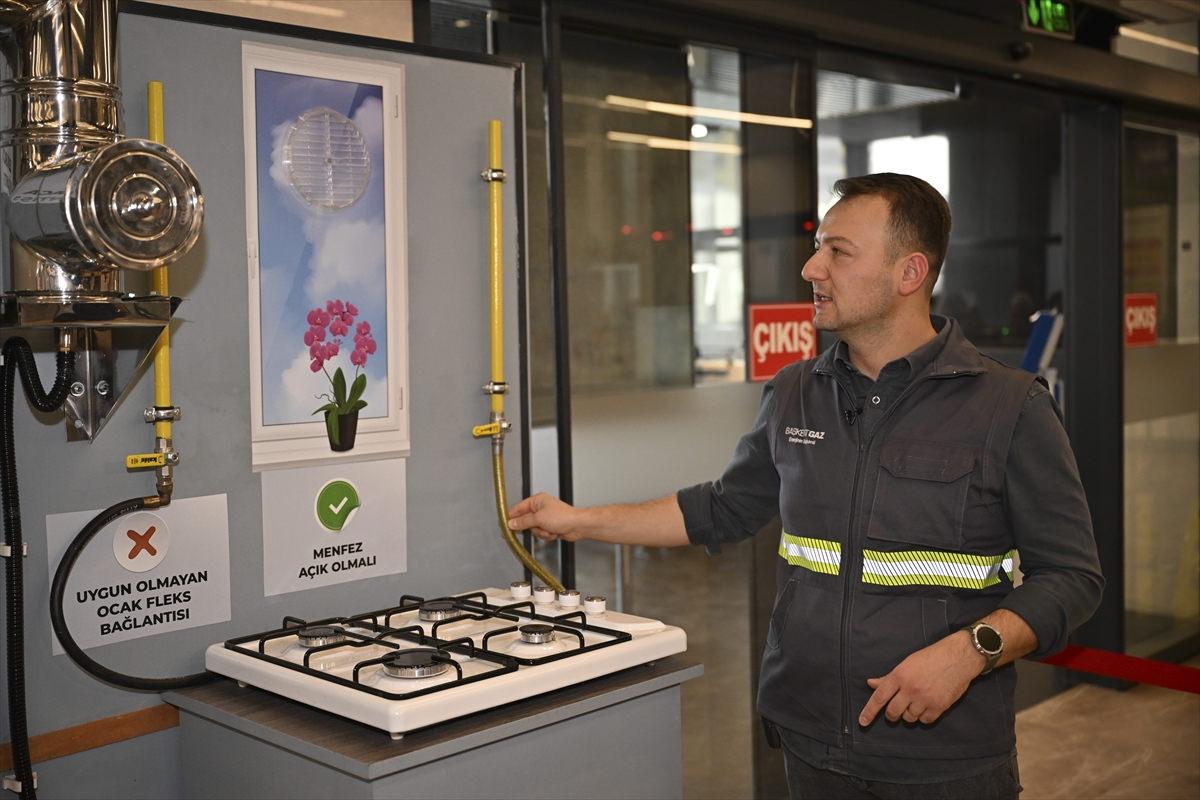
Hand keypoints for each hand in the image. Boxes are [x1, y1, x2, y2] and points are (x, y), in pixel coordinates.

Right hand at [507, 493, 581, 541]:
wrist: (577, 526)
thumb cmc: (563, 517)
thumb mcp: (538, 519)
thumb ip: (523, 522)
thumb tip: (512, 523)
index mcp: (537, 500)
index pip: (518, 508)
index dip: (511, 517)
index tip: (504, 524)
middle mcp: (540, 508)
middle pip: (525, 520)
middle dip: (531, 527)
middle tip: (534, 528)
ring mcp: (545, 518)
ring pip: (533, 529)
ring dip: (540, 533)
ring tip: (548, 530)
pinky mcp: (550, 526)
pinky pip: (541, 533)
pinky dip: (546, 535)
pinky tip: (553, 533)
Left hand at [858, 630, 984, 726]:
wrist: (958, 658)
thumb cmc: (930, 658)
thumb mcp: (906, 663)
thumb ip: (888, 678)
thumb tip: (870, 683)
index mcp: (899, 675)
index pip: (879, 697)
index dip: (869, 711)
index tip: (862, 722)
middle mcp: (910, 688)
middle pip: (893, 712)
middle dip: (892, 715)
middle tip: (895, 711)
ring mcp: (925, 698)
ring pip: (909, 718)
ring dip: (909, 714)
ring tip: (916, 702)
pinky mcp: (939, 706)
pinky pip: (924, 721)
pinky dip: (923, 717)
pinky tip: (927, 706)